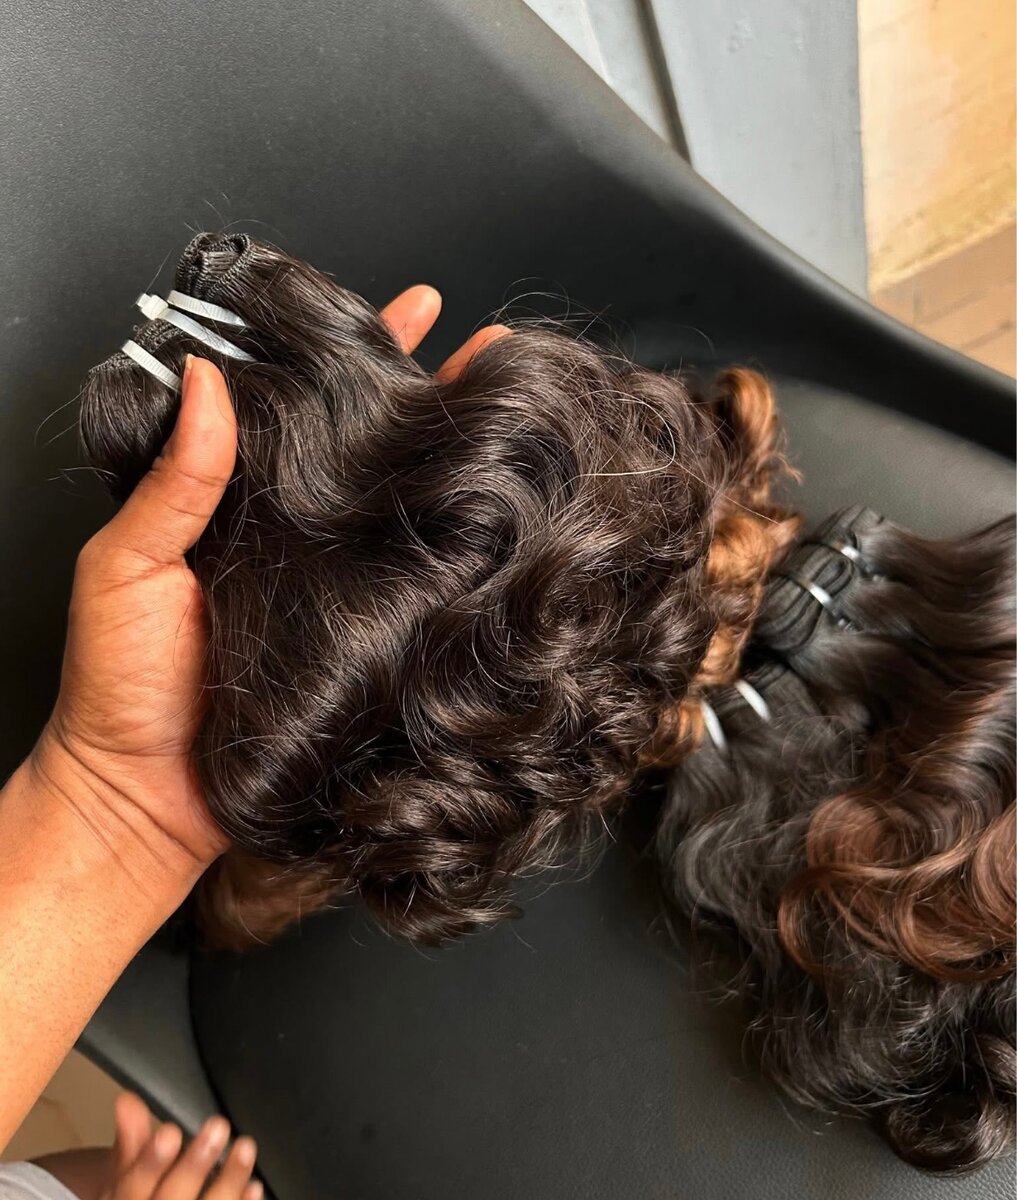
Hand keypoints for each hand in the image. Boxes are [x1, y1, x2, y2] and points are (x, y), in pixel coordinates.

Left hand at [34, 289, 508, 881]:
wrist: (149, 799)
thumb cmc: (119, 685)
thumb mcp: (127, 566)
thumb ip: (173, 479)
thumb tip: (204, 379)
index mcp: (237, 500)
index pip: (304, 405)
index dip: (353, 352)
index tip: (404, 305)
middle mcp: (299, 535)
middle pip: (373, 446)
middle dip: (434, 392)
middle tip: (491, 349)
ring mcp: (339, 585)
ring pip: (405, 506)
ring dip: (459, 457)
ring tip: (516, 409)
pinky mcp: (367, 636)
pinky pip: (415, 581)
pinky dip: (459, 547)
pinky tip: (500, 515)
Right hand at [101, 1094, 259, 1199]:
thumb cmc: (139, 1192)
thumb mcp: (127, 1171)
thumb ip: (132, 1139)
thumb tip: (128, 1103)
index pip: (131, 1189)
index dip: (150, 1164)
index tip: (169, 1132)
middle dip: (193, 1167)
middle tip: (217, 1127)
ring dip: (228, 1181)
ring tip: (244, 1147)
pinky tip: (253, 1185)